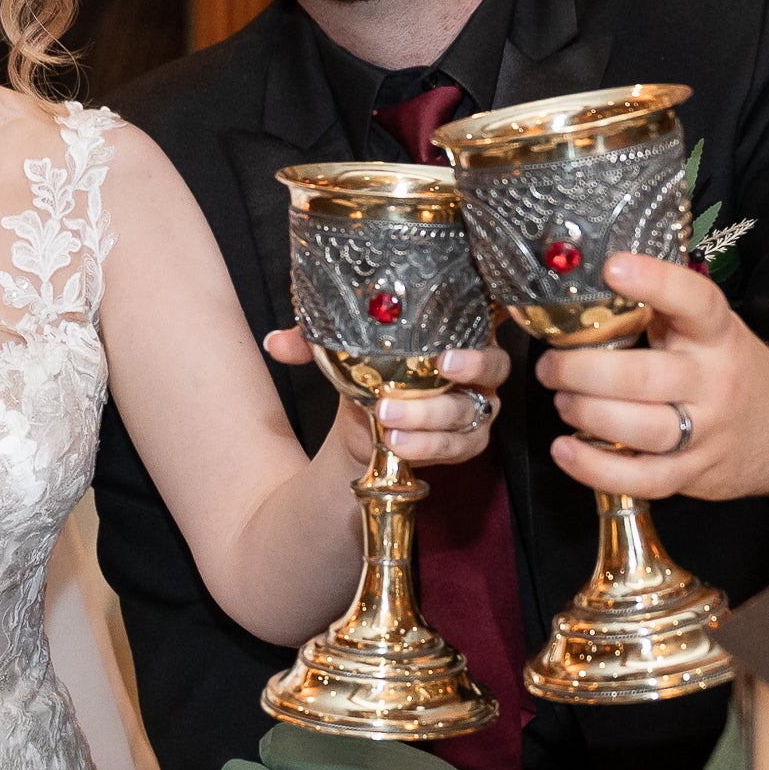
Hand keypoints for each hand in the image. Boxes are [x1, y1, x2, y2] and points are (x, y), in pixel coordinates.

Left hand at [265, 328, 510, 467]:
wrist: (363, 425)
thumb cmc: (367, 370)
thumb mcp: (340, 352)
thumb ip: (312, 343)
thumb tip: (276, 342)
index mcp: (459, 331)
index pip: (489, 322)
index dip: (479, 331)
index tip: (445, 351)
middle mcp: (478, 368)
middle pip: (492, 369)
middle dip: (463, 371)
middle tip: (421, 379)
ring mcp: (477, 407)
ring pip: (470, 413)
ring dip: (430, 419)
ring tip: (389, 423)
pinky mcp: (467, 442)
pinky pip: (459, 446)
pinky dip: (429, 447)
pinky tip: (400, 446)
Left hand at [538, 256, 768, 502]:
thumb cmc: (729, 368)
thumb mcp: (708, 330)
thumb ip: (659, 311)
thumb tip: (586, 289)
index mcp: (717, 335)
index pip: (694, 301)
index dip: (655, 282)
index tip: (613, 267)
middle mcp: (714, 381)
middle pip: (644, 377)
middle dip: (583, 370)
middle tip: (552, 365)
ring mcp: (707, 431)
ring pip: (641, 428)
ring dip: (587, 414)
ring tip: (561, 400)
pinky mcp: (694, 473)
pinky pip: (643, 479)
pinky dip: (596, 469)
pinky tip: (566, 450)